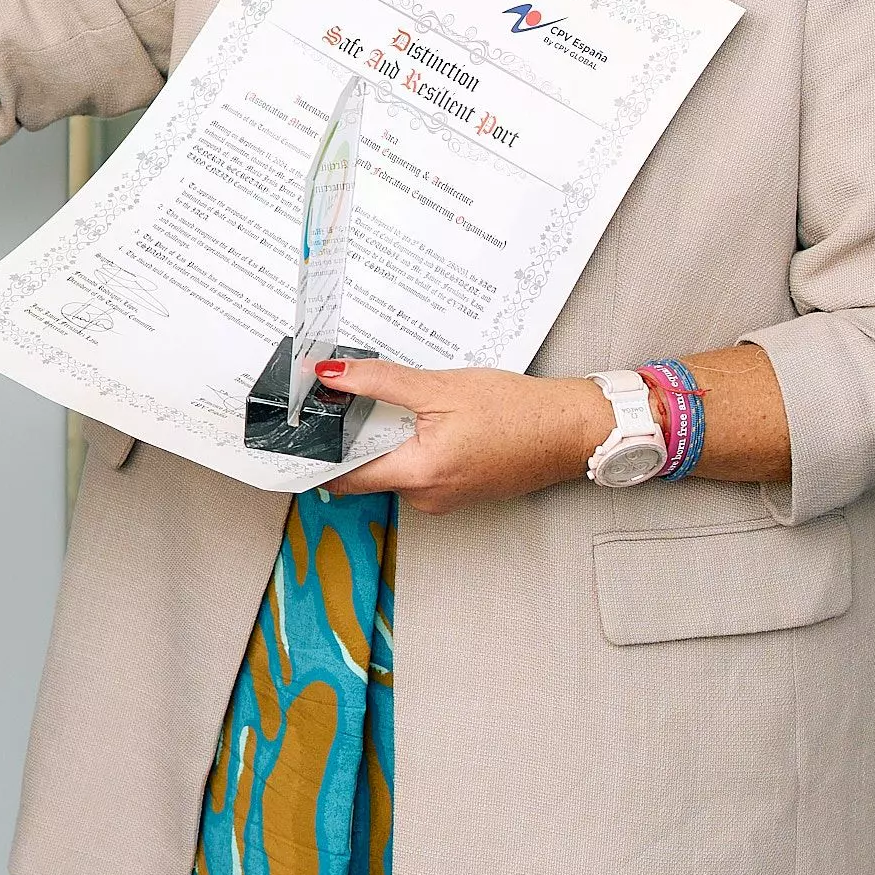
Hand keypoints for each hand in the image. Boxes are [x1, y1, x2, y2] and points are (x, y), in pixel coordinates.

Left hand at [321, 360, 610, 514]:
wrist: (571, 430)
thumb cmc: (518, 411)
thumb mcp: (441, 387)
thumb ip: (381, 382)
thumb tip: (333, 375)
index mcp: (419, 475)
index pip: (344, 478)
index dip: (319, 454)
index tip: (303, 432)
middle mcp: (428, 497)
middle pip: (368, 472)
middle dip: (357, 439)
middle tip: (350, 400)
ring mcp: (445, 499)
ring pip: (396, 470)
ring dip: (390, 439)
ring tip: (402, 404)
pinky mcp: (460, 492)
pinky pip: (421, 471)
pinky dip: (416, 446)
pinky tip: (431, 420)